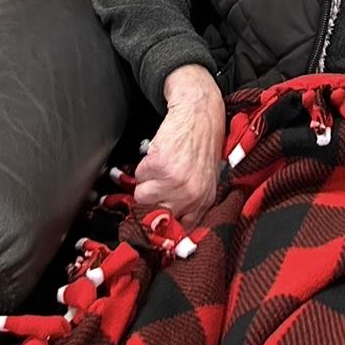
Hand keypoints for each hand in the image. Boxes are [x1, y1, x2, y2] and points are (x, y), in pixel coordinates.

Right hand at [134, 65, 225, 226]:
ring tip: (163, 165)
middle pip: (153, 216)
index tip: (154, 226)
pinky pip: (139, 174)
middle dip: (152, 200)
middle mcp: (191, 194)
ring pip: (141, 196)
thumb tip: (168, 229)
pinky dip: (145, 163)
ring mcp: (176, 180)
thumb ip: (190, 204)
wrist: (199, 111)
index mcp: (204, 201)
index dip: (162, 229)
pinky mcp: (161, 164)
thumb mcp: (204, 178)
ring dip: (147, 180)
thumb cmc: (202, 143)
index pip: (178, 233)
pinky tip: (161, 152)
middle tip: (160, 183)